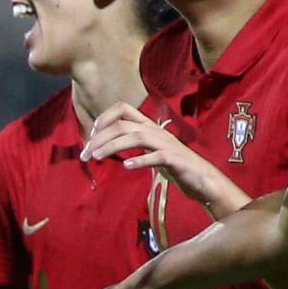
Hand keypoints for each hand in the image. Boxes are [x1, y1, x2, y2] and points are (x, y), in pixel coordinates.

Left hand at [82, 105, 218, 199]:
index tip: (91, 135)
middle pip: (123, 125)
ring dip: (112, 147)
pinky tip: (126, 167)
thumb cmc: (175, 166)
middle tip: (84, 155)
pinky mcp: (175, 160)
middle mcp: (156, 131)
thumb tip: (106, 145)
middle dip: (100, 138)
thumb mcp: (151, 150)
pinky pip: (156, 157)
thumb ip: (134, 144)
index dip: (104, 117)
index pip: (124, 108)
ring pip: (135, 137)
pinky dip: (140, 161)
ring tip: (97, 157)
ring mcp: (166, 144)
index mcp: (149, 126)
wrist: (203, 180)